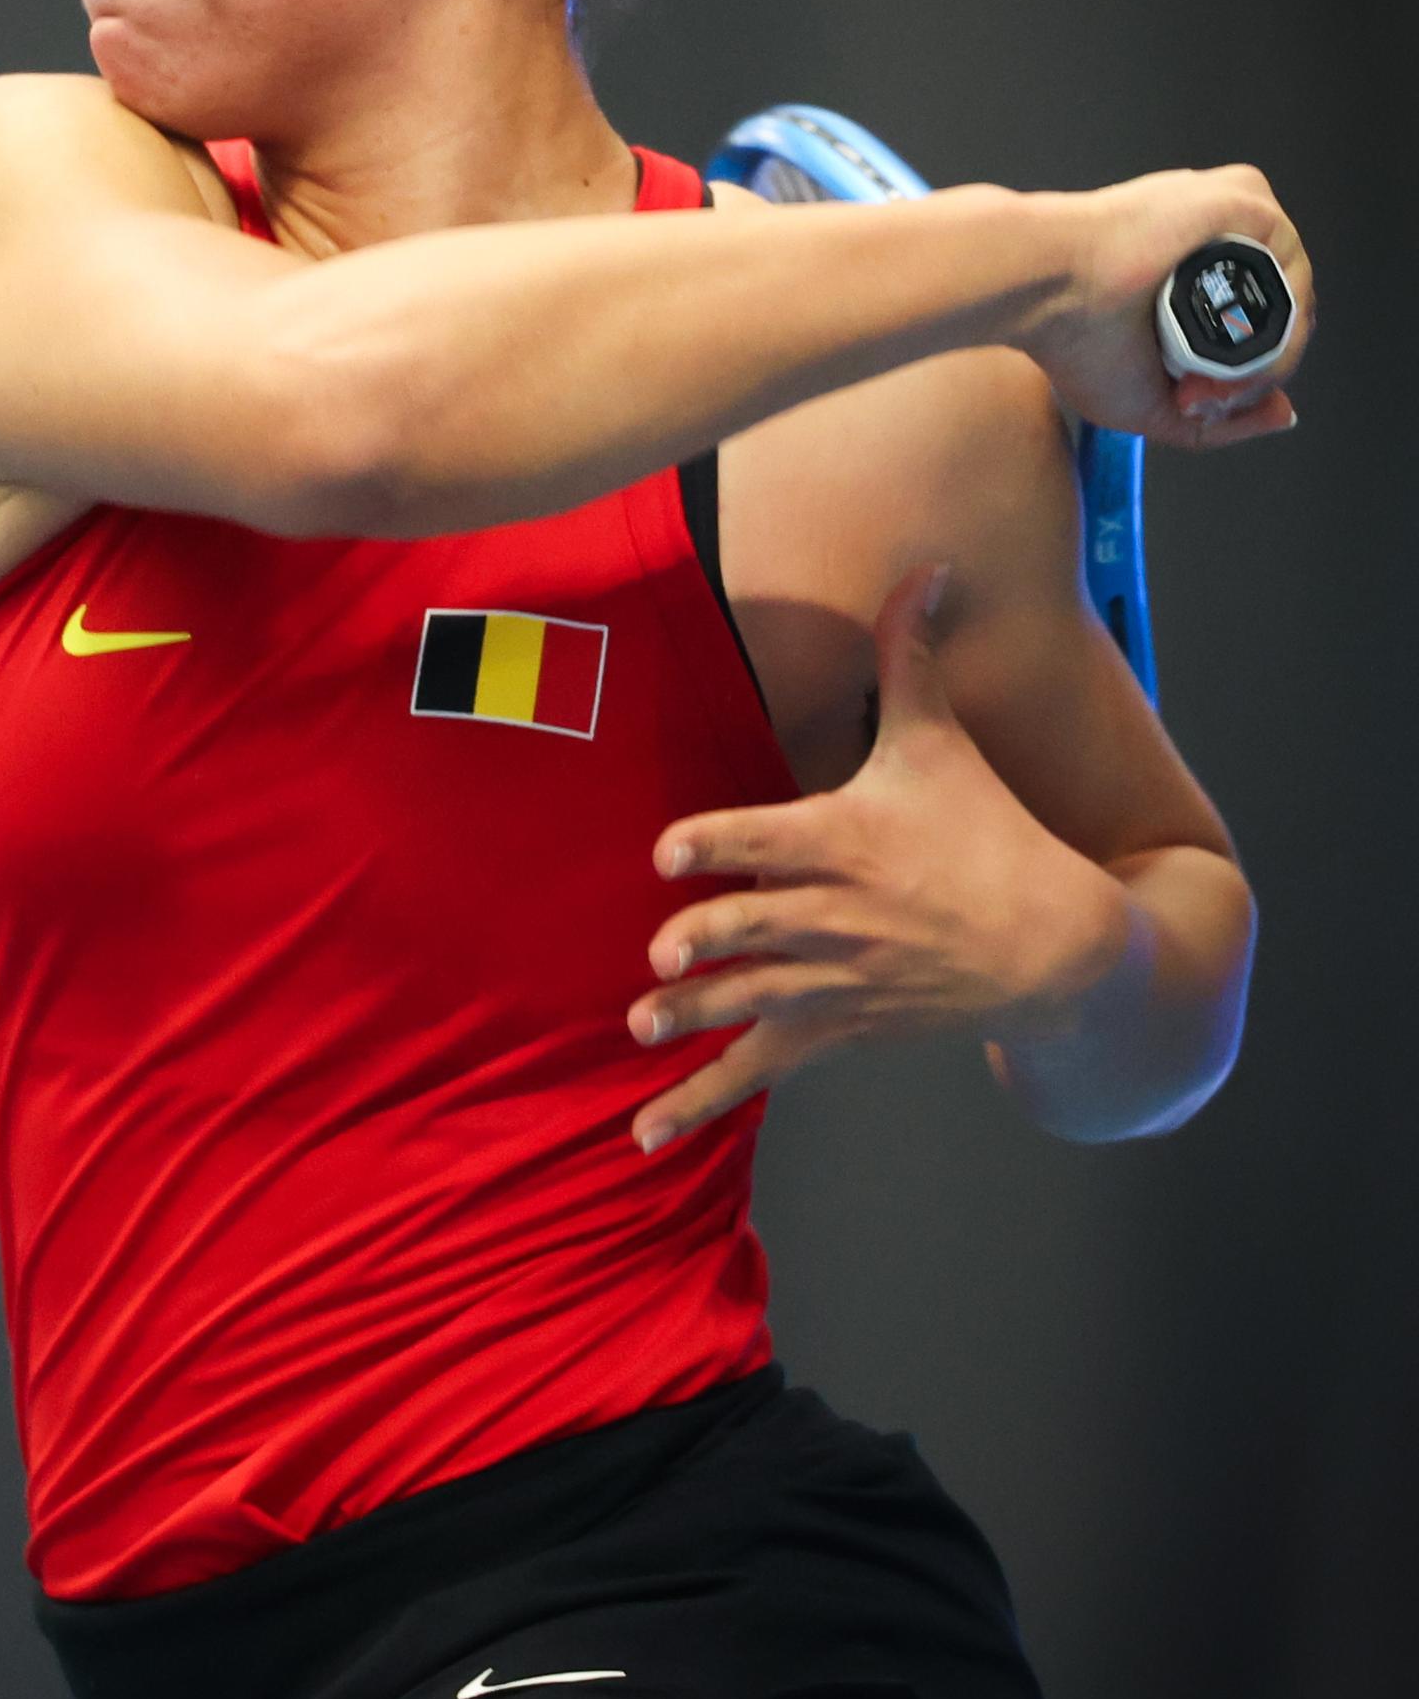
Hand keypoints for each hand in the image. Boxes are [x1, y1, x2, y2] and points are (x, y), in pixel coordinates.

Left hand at [625, 563, 1130, 1152]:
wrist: (1056, 948)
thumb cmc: (989, 833)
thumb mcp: (945, 741)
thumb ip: (914, 653)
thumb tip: (930, 564)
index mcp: (846, 840)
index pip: (769, 840)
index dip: (717, 846)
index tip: (669, 852)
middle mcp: (836, 915)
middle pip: (761, 929)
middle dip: (713, 942)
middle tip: (664, 949)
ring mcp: (834, 979)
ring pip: (752, 1000)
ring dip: (695, 1014)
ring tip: (641, 1023)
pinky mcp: (835, 1028)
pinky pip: (757, 1070)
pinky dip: (697, 1102)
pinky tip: (644, 1135)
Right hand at [1029, 161, 1313, 445]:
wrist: (1045, 289)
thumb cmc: (1073, 339)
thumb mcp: (1152, 407)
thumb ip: (1219, 421)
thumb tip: (1283, 412)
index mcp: (1191, 270)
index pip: (1258, 324)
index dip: (1242, 377)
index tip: (1192, 402)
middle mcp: (1216, 240)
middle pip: (1281, 314)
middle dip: (1254, 373)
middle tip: (1197, 396)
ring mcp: (1231, 218)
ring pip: (1293, 296)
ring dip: (1266, 356)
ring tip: (1206, 381)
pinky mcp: (1243, 200)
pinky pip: (1293, 271)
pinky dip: (1278, 324)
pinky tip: (1232, 352)